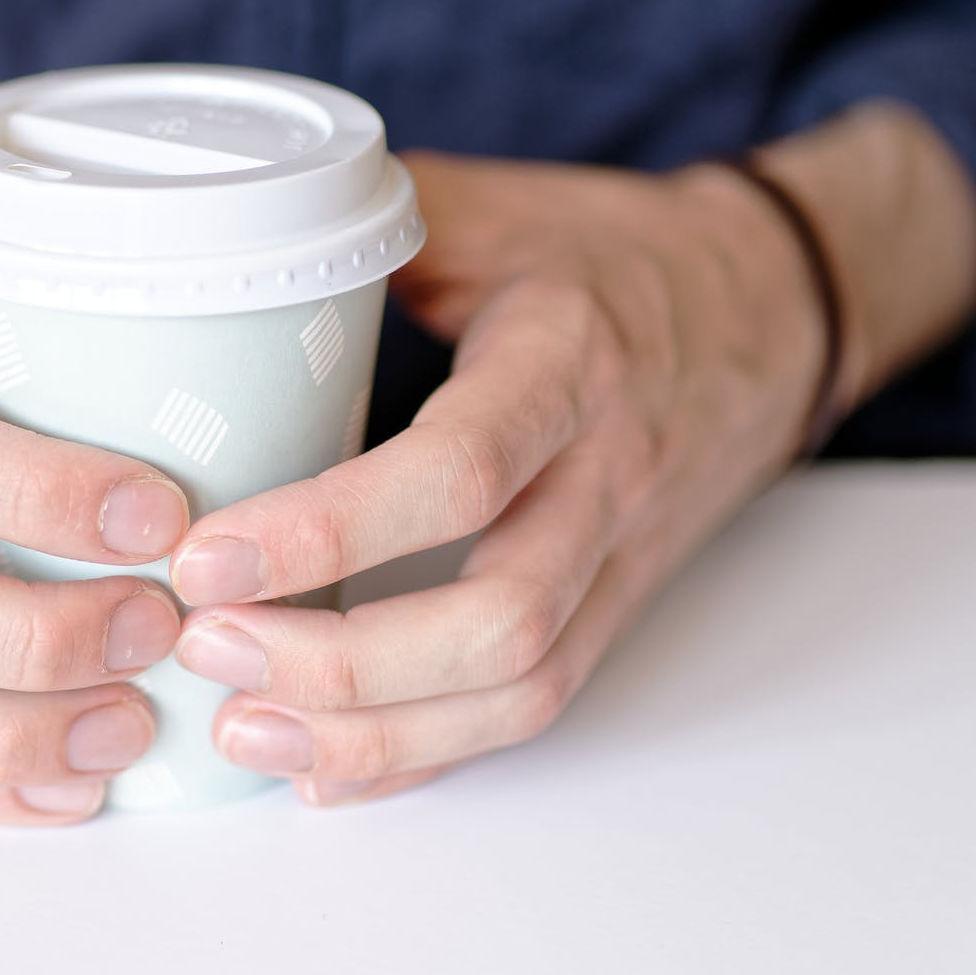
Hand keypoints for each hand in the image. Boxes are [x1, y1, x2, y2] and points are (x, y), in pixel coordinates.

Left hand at [166, 151, 825, 805]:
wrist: (771, 305)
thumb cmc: (613, 252)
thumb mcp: (494, 206)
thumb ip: (364, 222)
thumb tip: (226, 244)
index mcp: (566, 360)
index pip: (461, 472)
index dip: (328, 530)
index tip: (205, 556)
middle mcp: (607, 473)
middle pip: (498, 618)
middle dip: (340, 661)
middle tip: (205, 645)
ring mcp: (620, 553)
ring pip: (521, 687)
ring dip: (376, 733)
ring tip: (242, 729)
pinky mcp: (616, 603)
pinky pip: (535, 700)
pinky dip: (426, 752)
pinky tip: (323, 768)